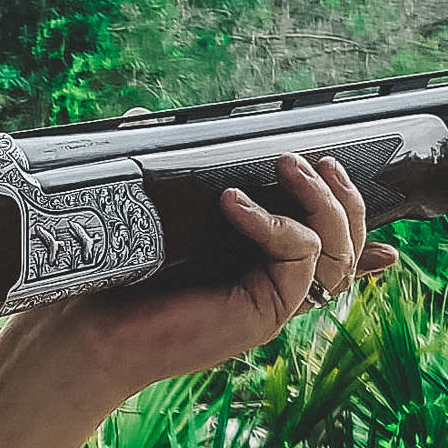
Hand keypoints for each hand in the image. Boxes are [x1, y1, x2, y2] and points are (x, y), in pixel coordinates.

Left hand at [5, 153, 398, 398]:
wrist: (89, 332)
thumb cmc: (112, 282)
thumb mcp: (151, 216)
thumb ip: (158, 171)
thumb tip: (142, 116)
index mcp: (255, 268)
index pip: (322, 247)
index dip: (354, 224)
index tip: (357, 191)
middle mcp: (272, 287)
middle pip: (345, 244)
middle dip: (342, 195)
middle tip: (315, 160)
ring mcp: (273, 302)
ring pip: (337, 250)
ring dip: (323, 202)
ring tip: (288, 166)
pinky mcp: (265, 312)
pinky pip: (300, 258)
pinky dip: (277, 223)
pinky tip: (234, 204)